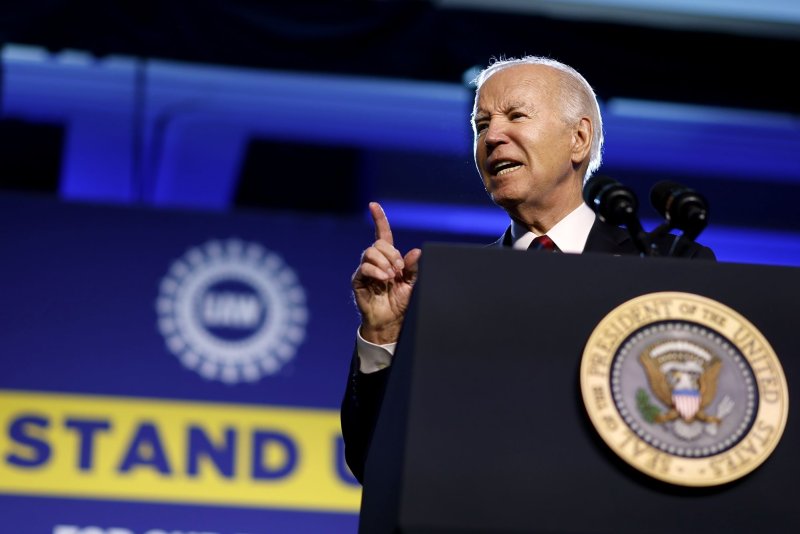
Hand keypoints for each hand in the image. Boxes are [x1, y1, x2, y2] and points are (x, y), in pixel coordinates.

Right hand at [352, 202, 420, 344]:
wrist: (391, 321)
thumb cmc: (400, 302)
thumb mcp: (412, 283)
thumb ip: (413, 267)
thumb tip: (416, 251)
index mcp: (388, 258)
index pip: (382, 234)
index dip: (378, 219)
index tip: (373, 205)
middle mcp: (375, 261)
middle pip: (377, 244)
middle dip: (391, 253)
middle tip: (399, 269)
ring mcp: (365, 270)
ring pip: (370, 253)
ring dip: (384, 262)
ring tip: (392, 277)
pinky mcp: (358, 281)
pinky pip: (364, 268)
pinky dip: (376, 271)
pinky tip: (384, 279)